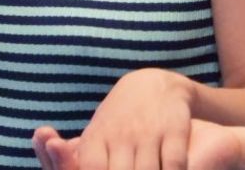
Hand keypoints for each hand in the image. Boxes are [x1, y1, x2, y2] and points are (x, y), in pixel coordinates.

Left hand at [33, 120, 244, 169]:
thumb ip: (82, 160)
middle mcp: (121, 134)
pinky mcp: (174, 130)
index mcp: (96, 138)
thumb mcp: (96, 137)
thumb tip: (70, 166)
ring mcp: (148, 132)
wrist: (153, 84)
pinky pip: (174, 165)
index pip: (92, 169)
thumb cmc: (118, 121)